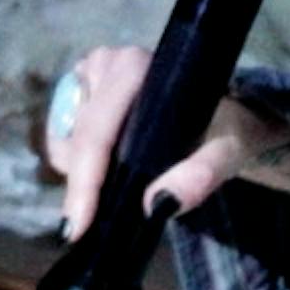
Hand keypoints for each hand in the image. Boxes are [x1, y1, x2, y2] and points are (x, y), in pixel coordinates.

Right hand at [47, 46, 289, 241]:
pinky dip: (79, 162)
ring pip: (66, 138)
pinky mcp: (80, 88)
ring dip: (82, 172)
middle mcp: (107, 62)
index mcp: (136, 67)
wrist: (224, 116)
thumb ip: (200, 175)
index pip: (97, 129)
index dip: (85, 180)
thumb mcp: (226, 152)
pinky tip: (107, 170)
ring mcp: (89, 73)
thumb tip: (158, 204)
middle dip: (81, 185)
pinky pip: (63, 135)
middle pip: (77, 137)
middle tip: (86, 227)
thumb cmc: (225, 129)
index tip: (78, 226)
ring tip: (114, 186)